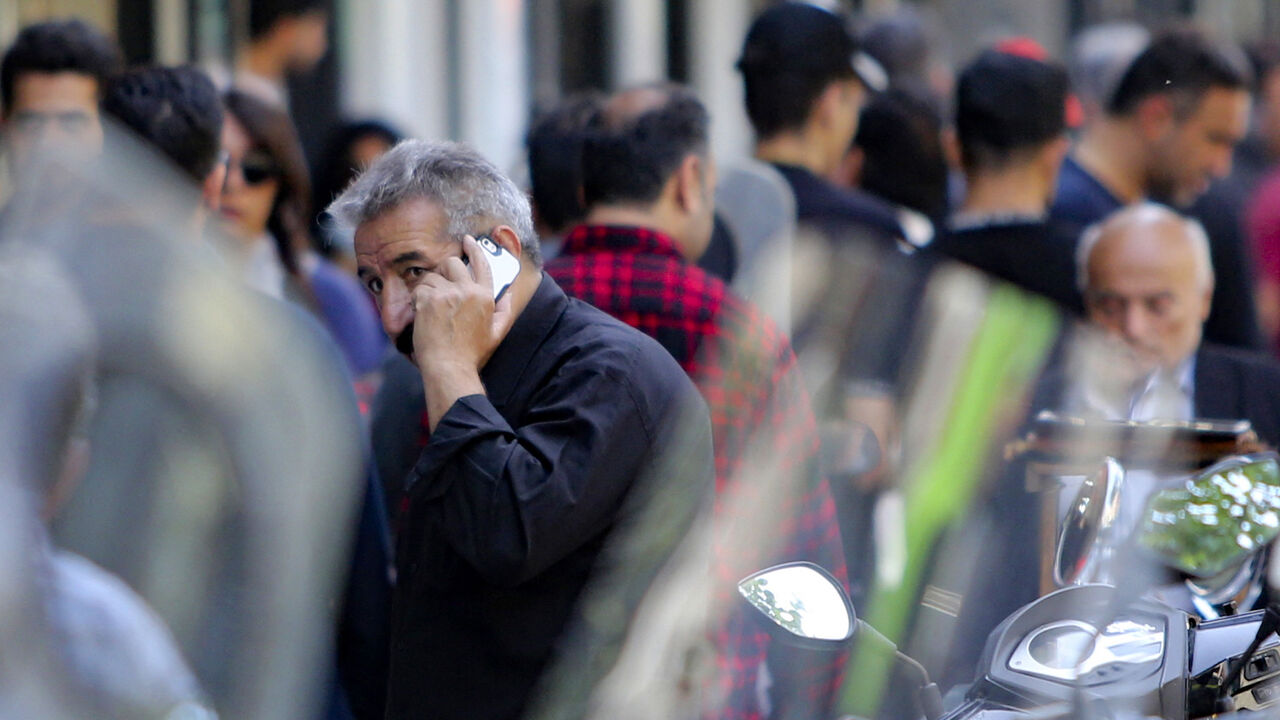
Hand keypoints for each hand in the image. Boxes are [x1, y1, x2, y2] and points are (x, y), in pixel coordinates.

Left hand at [412, 236, 517, 428]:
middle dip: (443, 271)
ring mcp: (447, 294)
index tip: (468, 241)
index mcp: (485, 297)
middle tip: (439, 287)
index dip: (474, 249)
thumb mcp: (495, 334)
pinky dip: (417, 299)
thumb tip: (508, 295)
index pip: (482, 264)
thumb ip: (504, 312)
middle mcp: (468, 291)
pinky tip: (422, 315)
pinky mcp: (429, 300)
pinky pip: (419, 288)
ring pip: (432, 276)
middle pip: (452, 263)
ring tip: (430, 309)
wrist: (449, 367)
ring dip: (428, 289)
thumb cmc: (471, 355)